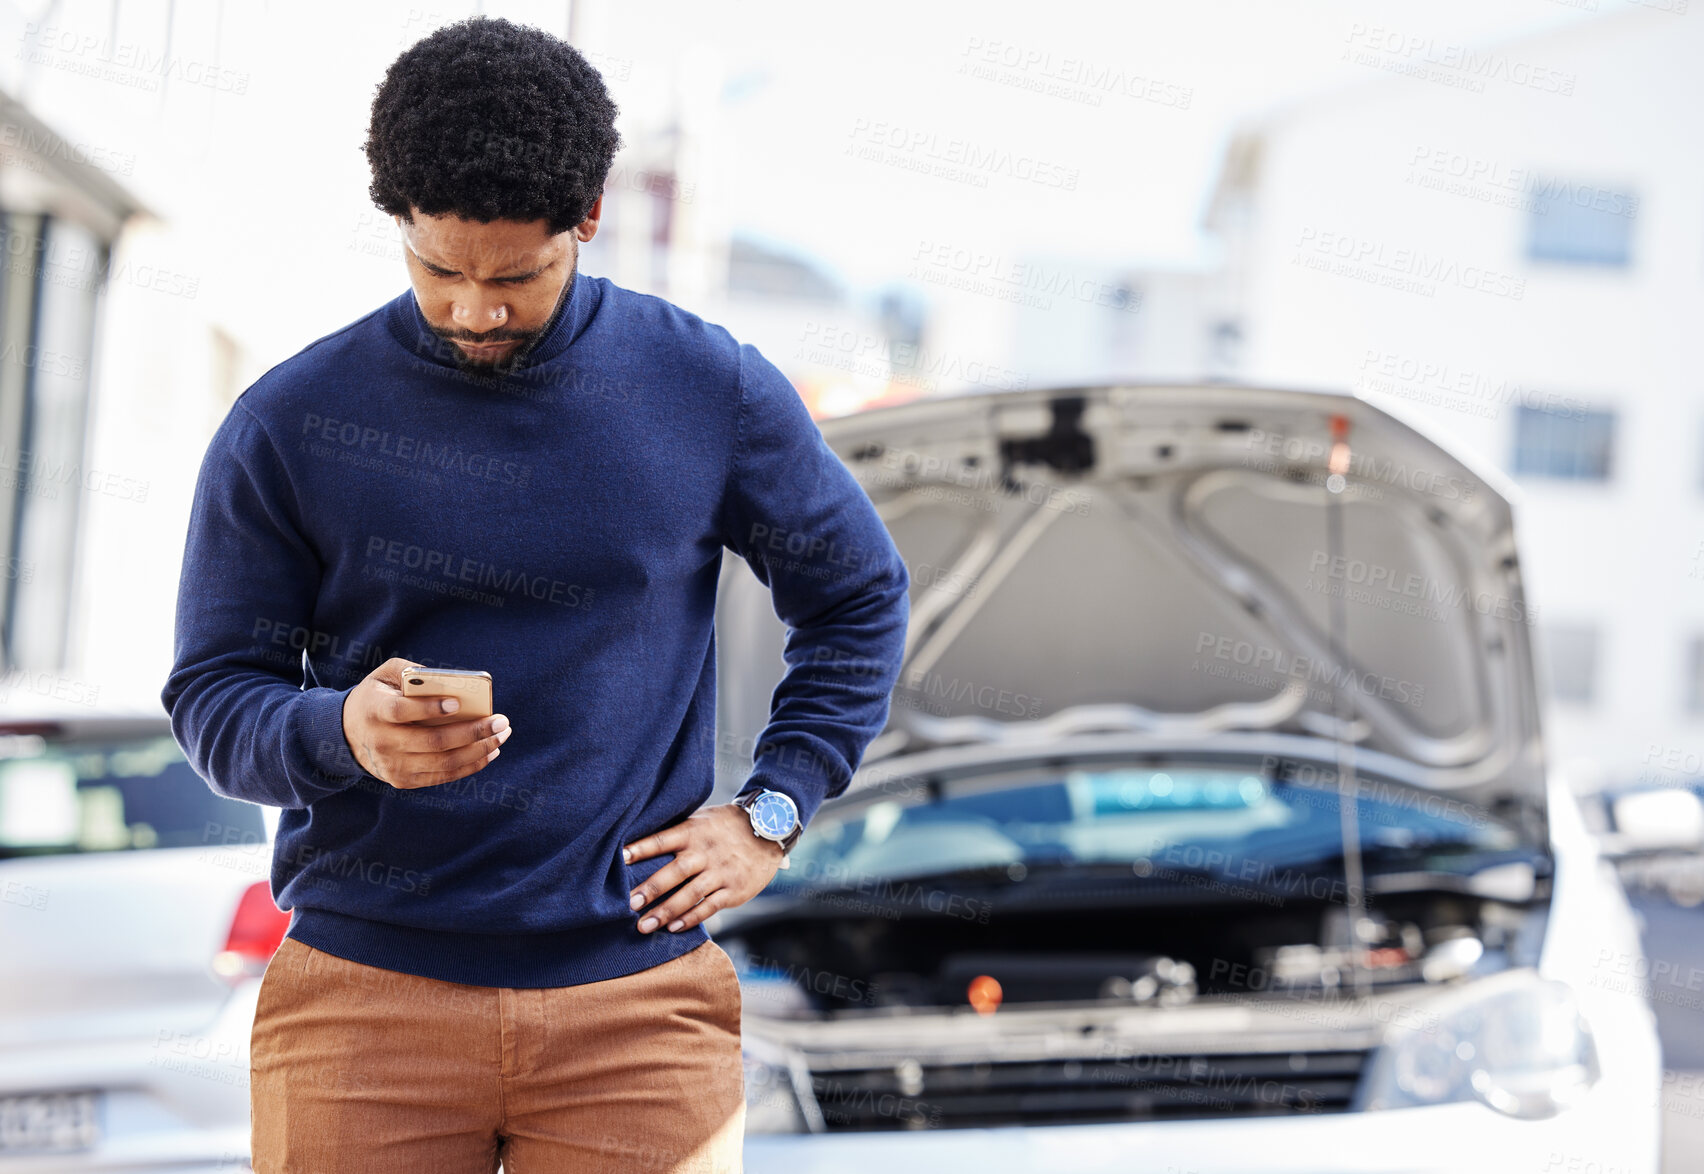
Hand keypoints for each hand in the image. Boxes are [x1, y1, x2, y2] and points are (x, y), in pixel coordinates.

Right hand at [342, 657, 511, 788]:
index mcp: (375, 711)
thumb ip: (412, 671)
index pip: (401, 711)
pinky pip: (443, 775)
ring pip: (443, 762)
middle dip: (473, 732)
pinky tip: (490, 751)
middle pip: (433, 742)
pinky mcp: (403, 780)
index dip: (430, 708)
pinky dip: (471, 765)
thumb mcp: (385, 675)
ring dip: (479, 750)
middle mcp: (382, 742)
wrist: (347, 734)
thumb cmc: (377, 697)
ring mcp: (393, 766)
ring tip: (502, 735)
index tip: (458, 703)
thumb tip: (450, 682)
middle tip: (501, 720)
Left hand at [623, 803, 785, 933]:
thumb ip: (678, 832)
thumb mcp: (702, 819)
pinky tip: (674, 927)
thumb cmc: (726, 825)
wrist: (769, 829)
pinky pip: (710, 906)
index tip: (619, 859)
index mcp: (693, 831)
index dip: (641, 849)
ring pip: (690, 894)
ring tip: (644, 926)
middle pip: (674, 872)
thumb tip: (641, 845)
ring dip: (666, 911)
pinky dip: (691, 917)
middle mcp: (705, 852)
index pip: (662, 840)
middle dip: (651, 889)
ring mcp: (721, 872)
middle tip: (629, 904)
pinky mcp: (734, 889)